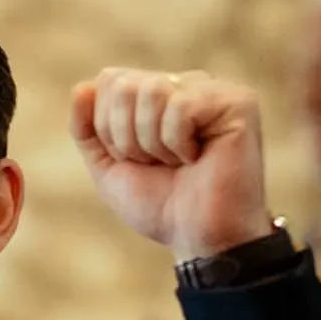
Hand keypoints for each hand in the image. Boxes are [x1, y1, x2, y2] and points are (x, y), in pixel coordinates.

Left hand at [70, 68, 272, 261]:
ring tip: (177, 162)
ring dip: (152, 141)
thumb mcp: (109, 167)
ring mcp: (213, 90)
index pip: (110, 80)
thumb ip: (87, 128)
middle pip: (125, 84)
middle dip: (126, 136)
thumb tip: (83, 87)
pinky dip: (177, 143)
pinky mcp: (237, 101)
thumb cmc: (161, 205)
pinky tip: (198, 158)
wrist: (199, 239)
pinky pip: (180, 106)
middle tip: (157, 164)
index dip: (108, 127)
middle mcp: (185, 85)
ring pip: (151, 90)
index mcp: (158, 94)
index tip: (135, 159)